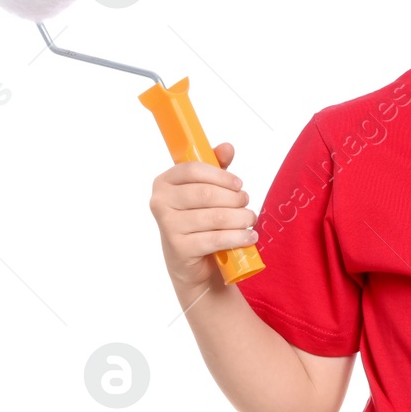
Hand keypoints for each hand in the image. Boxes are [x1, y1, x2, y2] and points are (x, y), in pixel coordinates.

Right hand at [149, 141, 257, 305]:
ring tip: (250, 220)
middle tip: (247, 204)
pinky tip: (249, 236)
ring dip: (241, 218)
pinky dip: (237, 237)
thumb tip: (227, 147)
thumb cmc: (201, 221)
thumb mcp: (208, 191)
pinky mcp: (179, 248)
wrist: (194, 263)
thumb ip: (217, 167)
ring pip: (215, 217)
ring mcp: (168, 226)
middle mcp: (160, 202)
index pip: (193, 170)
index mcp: (164, 182)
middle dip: (234, 199)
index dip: (221, 176)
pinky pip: (215, 239)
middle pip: (206, 194)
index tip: (238, 184)